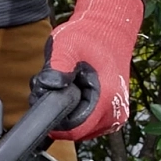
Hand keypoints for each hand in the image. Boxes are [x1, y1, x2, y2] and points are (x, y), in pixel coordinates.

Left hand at [46, 0, 146, 140]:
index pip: (73, 131)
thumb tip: (47, 87)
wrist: (111, 28)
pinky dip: (77, 111)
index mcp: (106, 100)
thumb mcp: (66, 46)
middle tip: (55, 88)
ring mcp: (115, 116)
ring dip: (68, 114)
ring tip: (67, 87)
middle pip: (76, 132)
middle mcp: (115, 113)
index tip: (44, 102)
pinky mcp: (113, 113)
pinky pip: (88, 123)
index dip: (53, 122)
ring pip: (81, 129)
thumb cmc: (90, 35)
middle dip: (60, 115)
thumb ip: (56, 68)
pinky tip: (76, 91)